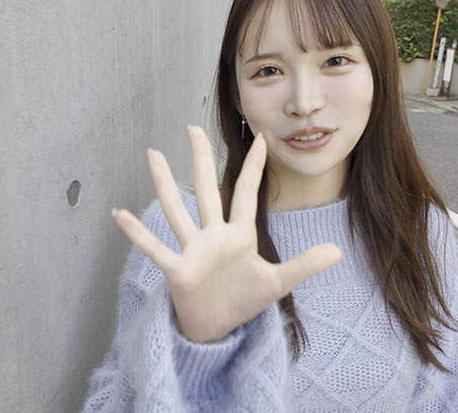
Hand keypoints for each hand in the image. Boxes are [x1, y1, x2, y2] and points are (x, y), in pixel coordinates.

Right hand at [112, 125, 341, 342]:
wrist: (219, 329)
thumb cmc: (243, 301)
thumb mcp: (278, 283)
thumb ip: (304, 265)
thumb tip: (338, 251)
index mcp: (239, 234)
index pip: (245, 193)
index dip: (254, 167)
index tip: (261, 140)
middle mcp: (213, 235)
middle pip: (205, 189)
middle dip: (200, 158)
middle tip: (192, 128)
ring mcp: (193, 250)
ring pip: (177, 210)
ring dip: (163, 182)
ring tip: (152, 154)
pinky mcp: (178, 270)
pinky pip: (155, 248)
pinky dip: (137, 233)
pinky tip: (119, 213)